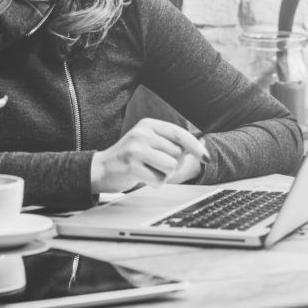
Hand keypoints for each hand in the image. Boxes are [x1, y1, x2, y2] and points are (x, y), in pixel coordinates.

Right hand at [90, 118, 208, 193]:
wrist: (100, 169)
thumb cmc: (129, 158)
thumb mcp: (148, 142)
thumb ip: (171, 142)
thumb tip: (201, 143)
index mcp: (148, 124)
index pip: (179, 134)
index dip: (196, 147)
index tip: (206, 158)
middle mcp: (142, 133)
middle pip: (177, 154)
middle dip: (172, 165)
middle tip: (156, 165)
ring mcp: (135, 149)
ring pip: (170, 167)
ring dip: (164, 175)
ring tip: (148, 171)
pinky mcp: (131, 166)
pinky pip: (158, 180)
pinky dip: (155, 183)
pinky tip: (142, 178)